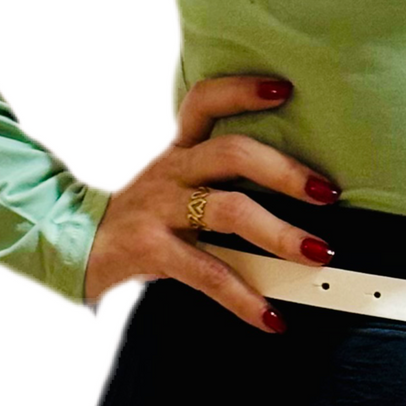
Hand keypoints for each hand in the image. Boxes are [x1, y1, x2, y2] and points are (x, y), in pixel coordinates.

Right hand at [81, 72, 339, 323]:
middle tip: (327, 192)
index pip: (205, 102)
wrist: (78, 249)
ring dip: (280, 232)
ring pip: (229, 210)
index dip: (241, 90)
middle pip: (232, 153)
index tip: (284, 88)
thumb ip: (222, 178)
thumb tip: (300, 190)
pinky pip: (208, 274)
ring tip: (317, 253)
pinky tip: (271, 317)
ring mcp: (160, 209)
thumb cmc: (145, 217)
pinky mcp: (152, 250)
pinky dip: (245, 299)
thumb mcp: (176, 184)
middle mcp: (172, 172)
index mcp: (180, 151)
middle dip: (285, 171)